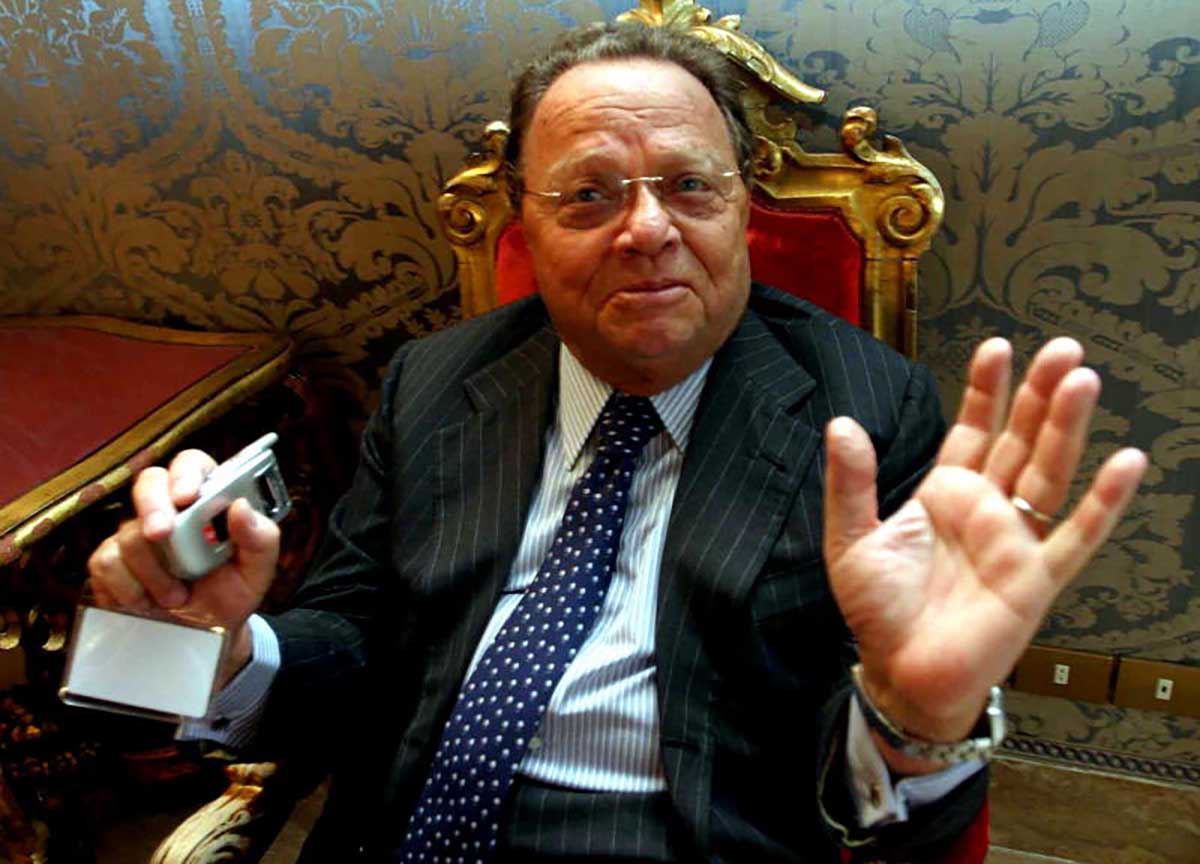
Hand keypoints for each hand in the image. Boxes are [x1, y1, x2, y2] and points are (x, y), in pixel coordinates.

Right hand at [86, 449, 279, 686]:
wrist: (206, 634)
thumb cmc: (233, 592)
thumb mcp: (258, 570)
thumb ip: (261, 538)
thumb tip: (241, 507)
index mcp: (207, 501)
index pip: (192, 464)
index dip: (186, 474)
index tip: (187, 497)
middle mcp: (169, 510)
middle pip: (148, 482)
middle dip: (153, 508)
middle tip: (163, 535)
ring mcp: (135, 534)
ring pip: (129, 534)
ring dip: (155, 572)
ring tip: (178, 595)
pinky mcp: (111, 562)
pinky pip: (106, 564)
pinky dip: (129, 588)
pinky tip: (148, 601)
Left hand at [823, 338, 1145, 765]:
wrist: (899, 673)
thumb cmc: (877, 611)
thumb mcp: (851, 539)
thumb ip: (850, 483)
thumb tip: (840, 423)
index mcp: (943, 494)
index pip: (971, 430)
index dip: (984, 391)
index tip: (996, 349)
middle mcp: (985, 510)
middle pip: (1019, 440)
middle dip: (1039, 395)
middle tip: (1062, 349)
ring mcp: (1014, 541)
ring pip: (1049, 472)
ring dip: (1067, 428)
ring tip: (1083, 380)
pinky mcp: (1036, 578)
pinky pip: (1076, 535)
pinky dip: (1103, 502)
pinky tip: (1127, 462)